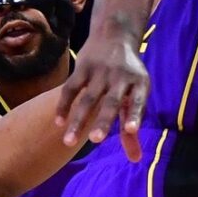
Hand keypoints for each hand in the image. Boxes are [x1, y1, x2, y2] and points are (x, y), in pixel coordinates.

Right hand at [57, 30, 147, 159]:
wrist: (114, 36)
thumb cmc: (128, 76)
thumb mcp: (137, 94)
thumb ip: (132, 125)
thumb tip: (135, 160)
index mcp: (139, 84)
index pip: (139, 101)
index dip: (135, 115)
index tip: (132, 130)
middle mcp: (120, 77)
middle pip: (111, 102)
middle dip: (102, 121)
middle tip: (95, 141)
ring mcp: (100, 72)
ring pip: (86, 99)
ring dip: (77, 120)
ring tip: (68, 142)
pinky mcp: (82, 68)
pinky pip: (70, 89)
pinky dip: (63, 105)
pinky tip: (58, 123)